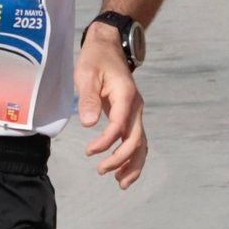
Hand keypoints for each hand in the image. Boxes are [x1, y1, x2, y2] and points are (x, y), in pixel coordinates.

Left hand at [75, 32, 146, 188]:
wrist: (108, 46)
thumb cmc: (95, 59)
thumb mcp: (86, 74)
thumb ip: (89, 98)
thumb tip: (88, 124)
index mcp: (126, 95)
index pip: (119, 126)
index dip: (105, 142)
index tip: (89, 152)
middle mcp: (135, 106)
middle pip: (135, 139)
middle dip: (120, 159)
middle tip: (101, 171)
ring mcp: (135, 111)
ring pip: (141, 144)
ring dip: (132, 164)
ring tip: (120, 183)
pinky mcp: (131, 115)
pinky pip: (136, 140)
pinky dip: (133, 157)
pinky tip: (123, 171)